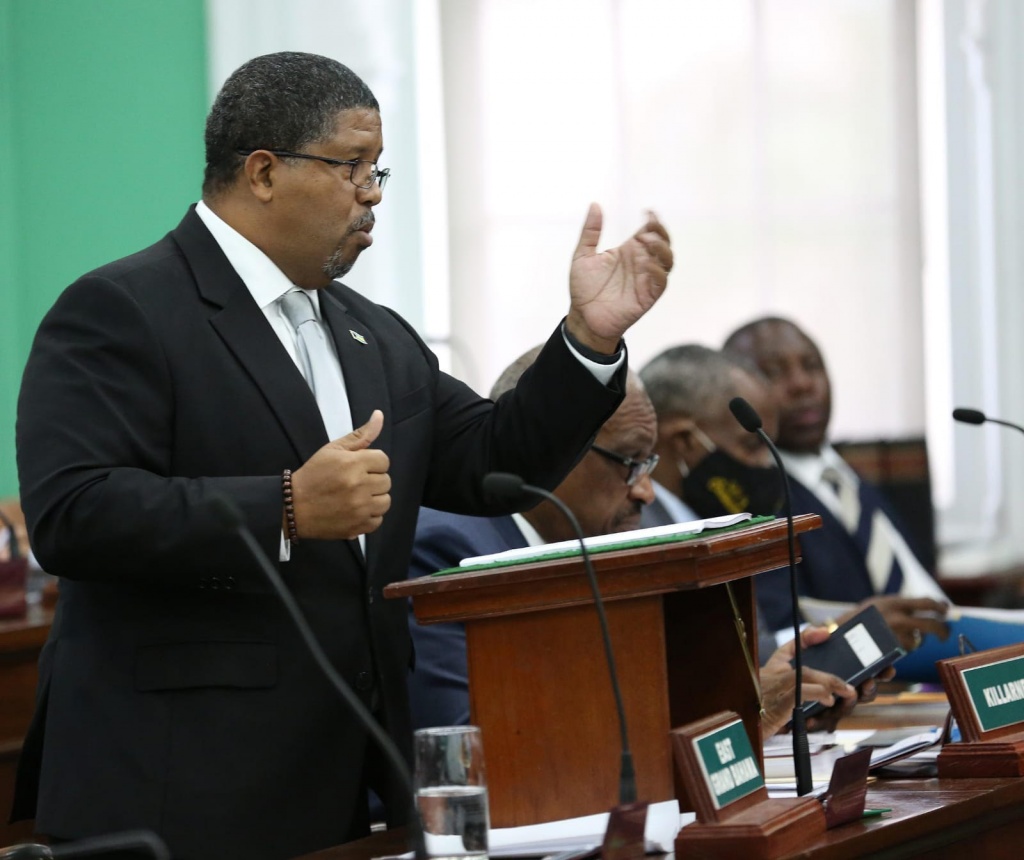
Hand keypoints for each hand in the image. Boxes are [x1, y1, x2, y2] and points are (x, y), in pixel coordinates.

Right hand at [289, 410, 391, 539]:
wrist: (293, 506)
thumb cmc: (313, 475)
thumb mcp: (333, 450)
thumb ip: (360, 435)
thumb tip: (379, 415)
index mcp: (353, 464)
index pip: (383, 460)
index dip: (372, 463)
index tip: (359, 468)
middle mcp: (359, 486)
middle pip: (386, 481)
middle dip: (373, 480)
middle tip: (354, 482)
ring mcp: (359, 508)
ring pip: (386, 501)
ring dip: (374, 499)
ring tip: (357, 497)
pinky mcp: (358, 526)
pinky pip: (378, 520)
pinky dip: (369, 516)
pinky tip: (355, 510)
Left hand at [565, 204, 672, 352]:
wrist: (583, 317)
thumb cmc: (584, 288)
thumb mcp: (582, 256)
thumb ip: (590, 232)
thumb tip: (595, 205)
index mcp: (629, 251)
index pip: (649, 231)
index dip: (653, 220)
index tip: (647, 212)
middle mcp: (641, 263)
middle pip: (662, 242)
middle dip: (660, 231)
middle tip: (649, 226)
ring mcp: (646, 279)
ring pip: (667, 260)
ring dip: (662, 249)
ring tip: (648, 242)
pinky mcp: (648, 296)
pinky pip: (661, 282)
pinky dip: (658, 271)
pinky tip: (646, 265)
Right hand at [759, 627, 856, 737]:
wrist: (738, 730)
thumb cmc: (754, 719)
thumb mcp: (770, 706)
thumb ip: (789, 698)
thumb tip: (816, 696)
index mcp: (767, 674)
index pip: (785, 650)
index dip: (805, 639)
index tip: (823, 633)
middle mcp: (769, 677)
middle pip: (802, 666)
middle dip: (827, 675)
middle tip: (847, 687)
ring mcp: (772, 689)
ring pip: (803, 675)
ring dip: (828, 682)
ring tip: (844, 692)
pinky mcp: (777, 703)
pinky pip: (800, 692)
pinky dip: (817, 693)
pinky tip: (827, 700)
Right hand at [843, 596, 949, 652]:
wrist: (839, 631)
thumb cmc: (861, 616)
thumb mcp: (880, 603)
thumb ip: (902, 604)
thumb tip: (934, 605)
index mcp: (894, 603)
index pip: (926, 602)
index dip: (940, 606)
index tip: (945, 610)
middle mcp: (897, 619)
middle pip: (931, 625)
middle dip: (942, 630)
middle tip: (944, 633)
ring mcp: (895, 636)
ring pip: (918, 640)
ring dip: (915, 639)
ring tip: (902, 636)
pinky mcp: (891, 650)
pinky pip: (906, 649)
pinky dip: (904, 647)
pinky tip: (893, 643)